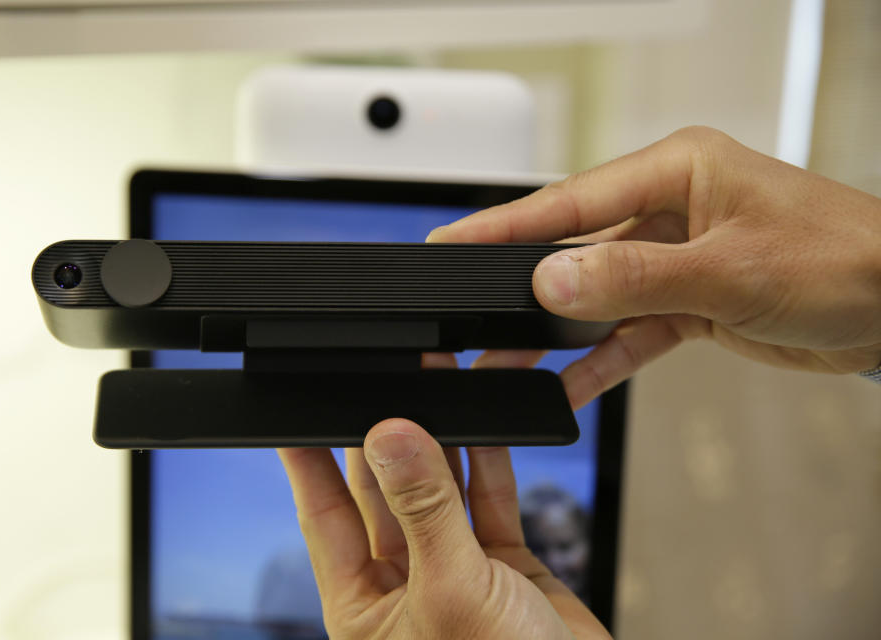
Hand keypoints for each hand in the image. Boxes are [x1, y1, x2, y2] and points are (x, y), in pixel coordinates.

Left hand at [277, 415, 610, 638]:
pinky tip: (483, 425)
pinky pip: (489, 500)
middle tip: (380, 380)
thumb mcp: (451, 592)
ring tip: (433, 385)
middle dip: (382, 435)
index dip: (308, 460)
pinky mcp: (503, 566)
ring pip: (437, 490)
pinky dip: (488, 462)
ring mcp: (454, 571)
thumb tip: (391, 438)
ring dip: (438, 440)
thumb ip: (425, 509)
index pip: (323, 515)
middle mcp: (403, 585)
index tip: (297, 411)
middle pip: (380, 492)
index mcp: (364, 605)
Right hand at [427, 126, 880, 408]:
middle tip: (464, 315)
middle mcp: (670, 208)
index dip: (504, 225)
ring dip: (556, 333)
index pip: (569, 201)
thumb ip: (635, 277)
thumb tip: (553, 283)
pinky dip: (602, 359)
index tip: (450, 243)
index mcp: (676, 171)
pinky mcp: (689, 301)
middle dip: (521, 289)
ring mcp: (677, 257)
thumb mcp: (731, 270)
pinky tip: (569, 385)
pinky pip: (630, 331)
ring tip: (502, 361)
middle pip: (574, 251)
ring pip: (596, 297)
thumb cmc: (845, 261)